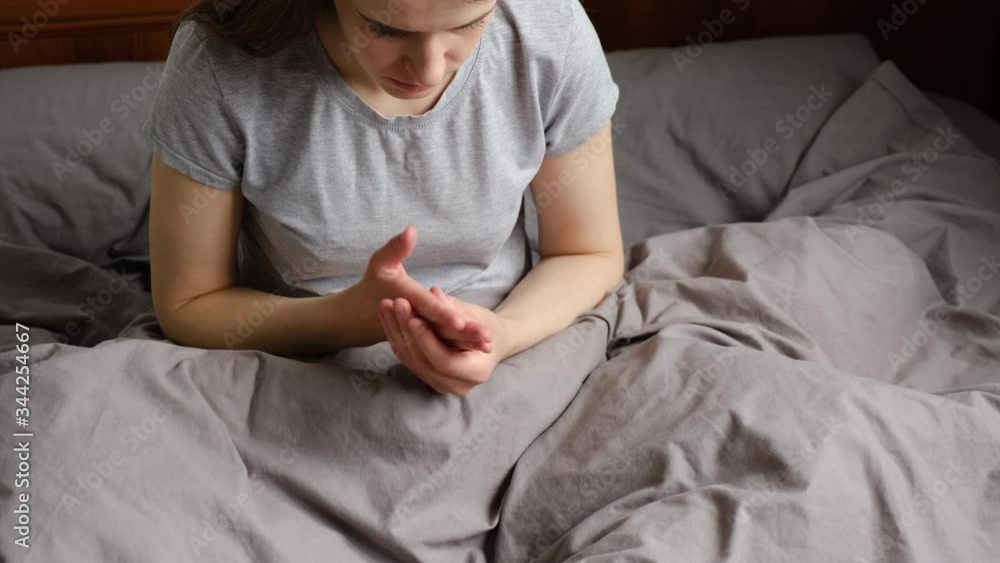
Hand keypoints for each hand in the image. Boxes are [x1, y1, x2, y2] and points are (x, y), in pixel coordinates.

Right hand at [357, 226, 491, 351]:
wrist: (358, 316)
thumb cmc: (374, 283)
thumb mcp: (381, 263)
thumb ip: (396, 248)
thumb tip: (412, 230)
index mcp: (404, 302)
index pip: (426, 310)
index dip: (444, 315)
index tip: (462, 322)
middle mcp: (411, 323)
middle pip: (439, 330)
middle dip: (463, 335)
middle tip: (487, 338)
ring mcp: (416, 337)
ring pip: (442, 341)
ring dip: (465, 344)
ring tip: (489, 344)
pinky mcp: (421, 343)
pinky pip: (441, 345)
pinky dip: (458, 346)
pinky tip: (480, 346)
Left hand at [378, 292, 512, 395]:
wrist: (490, 342)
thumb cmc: (488, 326)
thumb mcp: (476, 315)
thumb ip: (454, 308)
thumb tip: (433, 293)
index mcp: (476, 372)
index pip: (444, 361)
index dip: (427, 340)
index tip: (414, 318)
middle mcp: (456, 385)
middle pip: (423, 361)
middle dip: (406, 331)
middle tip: (396, 304)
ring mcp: (440, 384)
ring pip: (411, 360)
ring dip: (395, 331)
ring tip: (386, 305)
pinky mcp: (428, 376)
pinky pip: (408, 358)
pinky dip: (396, 336)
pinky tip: (387, 315)